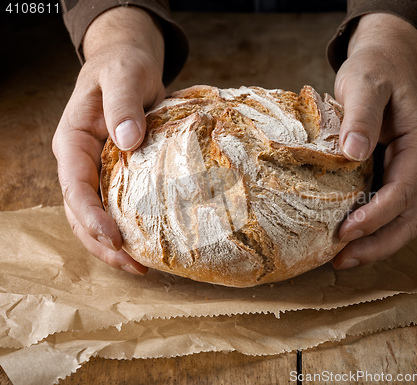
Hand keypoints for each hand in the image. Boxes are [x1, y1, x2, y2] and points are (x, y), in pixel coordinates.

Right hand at [52, 6, 166, 273]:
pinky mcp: (117, 174)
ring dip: (113, 244)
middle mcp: (81, 162)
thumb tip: (126, 140)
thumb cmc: (124, 66)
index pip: (74, 185)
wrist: (129, 64)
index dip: (90, 215)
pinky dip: (128, 228)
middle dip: (102, 242)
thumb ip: (123, 104)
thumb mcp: (124, 75)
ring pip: (95, 216)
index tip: (114, 237)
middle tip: (134, 265)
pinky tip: (148, 244)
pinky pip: (117, 206)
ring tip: (141, 266)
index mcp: (73, 141)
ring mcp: (98, 171)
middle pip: (80, 212)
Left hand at [331, 13, 416, 268]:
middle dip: (377, 243)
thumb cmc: (374, 72)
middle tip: (341, 260)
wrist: (383, 65)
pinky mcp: (389, 174)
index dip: (376, 215)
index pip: (403, 190)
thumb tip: (353, 151)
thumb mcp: (366, 84)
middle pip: (408, 217)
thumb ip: (362, 114)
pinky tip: (343, 236)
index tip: (344, 231)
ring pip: (400, 220)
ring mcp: (405, 172)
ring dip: (374, 244)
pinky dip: (368, 228)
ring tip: (340, 258)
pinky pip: (386, 209)